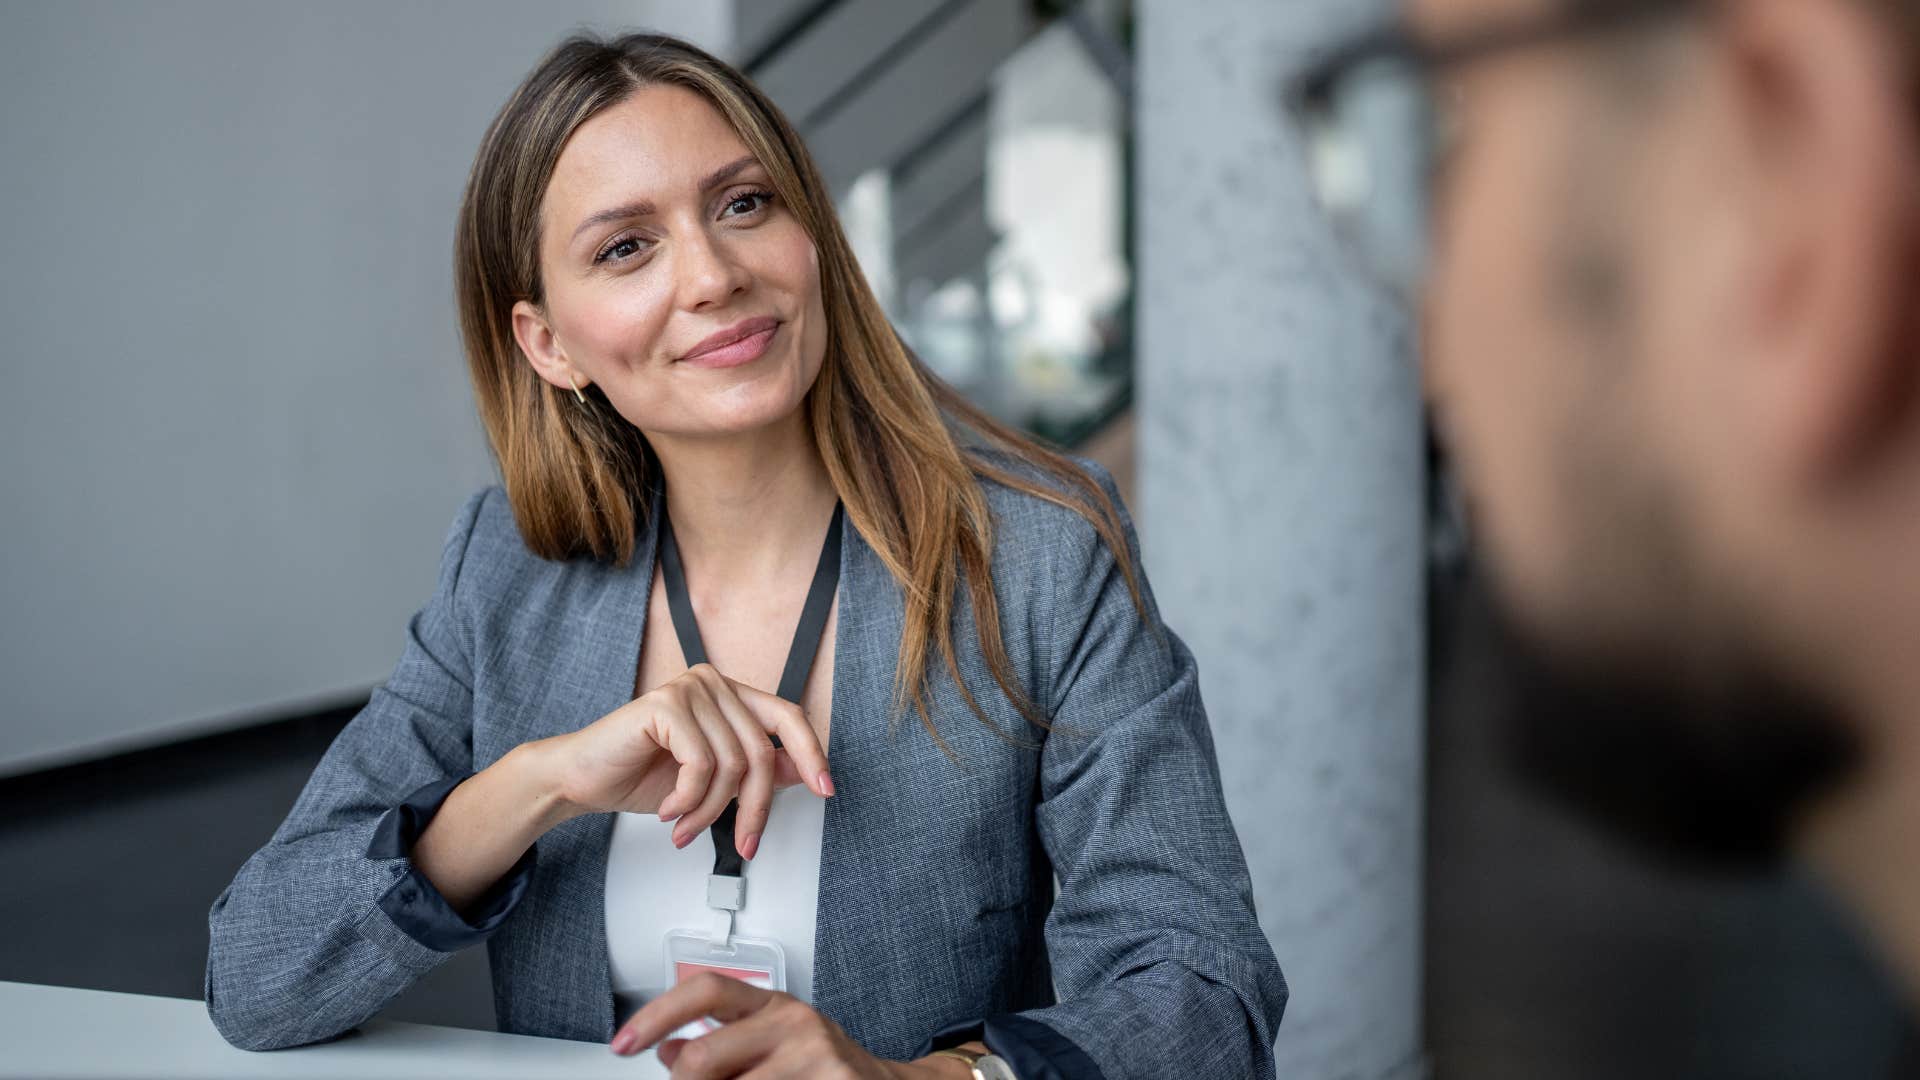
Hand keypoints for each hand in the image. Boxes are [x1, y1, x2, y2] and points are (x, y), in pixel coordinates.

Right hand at [535, 664, 832, 858]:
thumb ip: (755, 771)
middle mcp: (712, 683)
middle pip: (762, 753)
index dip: (812, 754)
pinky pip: (701, 766)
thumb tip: (802, 773)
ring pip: (732, 766)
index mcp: (729, 694)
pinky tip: (670, 809)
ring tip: (687, 826)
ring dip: (710, 812)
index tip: (826, 789)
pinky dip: (688, 801)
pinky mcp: (665, 705)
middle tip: (744, 843)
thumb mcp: (712, 781)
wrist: (581, 778)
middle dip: (754, 809)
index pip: (788, 717)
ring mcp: (690, 689)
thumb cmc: (641, 775)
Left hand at [610, 973, 962, 1078]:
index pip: (704, 992)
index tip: (624, 1043)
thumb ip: (720, 1044)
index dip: (655, 1017)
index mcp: (774, 1005)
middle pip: (701, 1061)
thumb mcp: (772, 1042)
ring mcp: (815, 1061)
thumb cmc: (825, 1068)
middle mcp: (794, 1024)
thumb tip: (667, 1049)